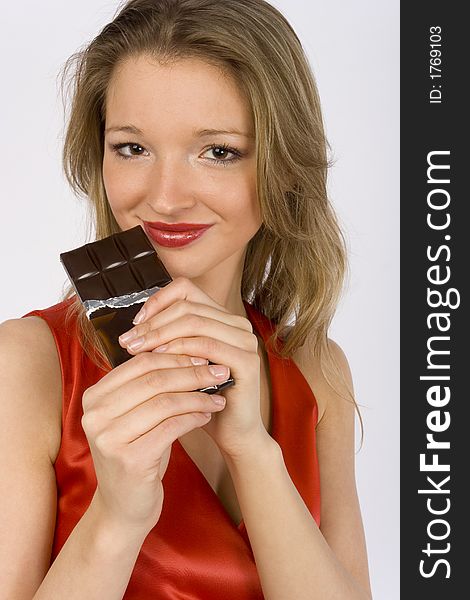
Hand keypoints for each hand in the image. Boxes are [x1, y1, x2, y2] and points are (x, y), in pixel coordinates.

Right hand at [81, 351, 227, 534]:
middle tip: (220, 372)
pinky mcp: (128, 460)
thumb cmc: (136, 452)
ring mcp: (108, 438)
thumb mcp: (136, 415)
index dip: (176, 356)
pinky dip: (194, 416)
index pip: (141, 363)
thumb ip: (151, 386)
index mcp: (94, 396)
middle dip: (193, 373)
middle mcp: (95, 415)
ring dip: (198, 396)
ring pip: (165, 402)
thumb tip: (193, 353)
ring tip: (218, 396)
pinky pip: (172, 427)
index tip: (204, 356)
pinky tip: (208, 414)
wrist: (123, 506)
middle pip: (154, 380)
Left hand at [118, 276, 270, 457]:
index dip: (157, 301)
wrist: (232, 433)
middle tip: (128, 340)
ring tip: (137, 350)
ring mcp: (245, 341)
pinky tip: (158, 360)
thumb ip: (168, 340)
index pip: (186, 290)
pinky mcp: (246, 360)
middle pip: (187, 306)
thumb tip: (134, 327)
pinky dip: (179, 349)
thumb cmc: (202, 399)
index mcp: (223, 318)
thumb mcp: (181, 364)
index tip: (135, 324)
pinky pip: (206, 345)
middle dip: (153, 322)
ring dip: (161, 334)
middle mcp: (237, 325)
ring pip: (195, 322)